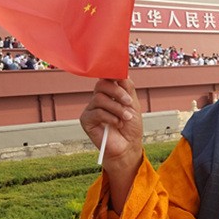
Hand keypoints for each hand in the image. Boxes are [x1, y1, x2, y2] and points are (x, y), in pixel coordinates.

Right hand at [81, 79, 144, 207]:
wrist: (128, 147)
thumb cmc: (131, 127)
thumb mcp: (132, 105)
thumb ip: (127, 88)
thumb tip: (121, 72)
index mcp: (109, 94)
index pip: (107, 78)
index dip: (112, 74)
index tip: (121, 76)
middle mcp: (98, 99)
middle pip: (102, 85)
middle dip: (117, 92)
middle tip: (129, 103)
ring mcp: (91, 109)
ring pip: (100, 98)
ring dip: (117, 108)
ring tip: (126, 118)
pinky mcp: (86, 120)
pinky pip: (97, 112)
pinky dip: (110, 117)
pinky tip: (117, 124)